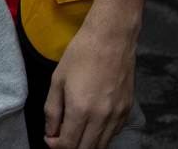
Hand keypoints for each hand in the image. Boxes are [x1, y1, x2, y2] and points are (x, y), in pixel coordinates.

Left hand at [44, 20, 136, 148]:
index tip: (50, 138)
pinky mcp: (127, 110)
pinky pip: (113, 133)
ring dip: (86, 144)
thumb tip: (51, 132)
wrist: (111, 39)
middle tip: (60, 136)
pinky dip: (101, 135)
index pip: (68, 144)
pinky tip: (91, 123)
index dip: (56, 145)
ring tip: (75, 130)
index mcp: (81, 109)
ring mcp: (118, 115)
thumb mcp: (57, 80)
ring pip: (102, 144)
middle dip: (70, 147)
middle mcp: (102, 117)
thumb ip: (52, 110)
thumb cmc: (81, 54)